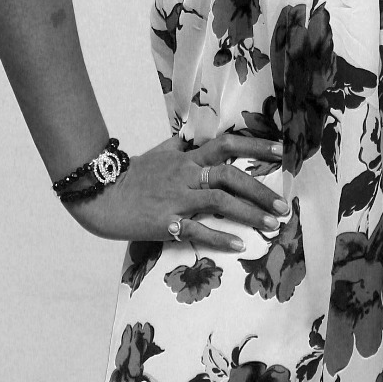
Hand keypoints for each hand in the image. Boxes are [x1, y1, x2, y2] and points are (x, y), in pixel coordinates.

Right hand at [61, 133, 287, 251]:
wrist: (99, 193)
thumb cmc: (131, 174)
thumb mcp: (159, 152)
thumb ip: (180, 145)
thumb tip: (194, 137)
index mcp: (186, 157)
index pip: (227, 145)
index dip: (255, 145)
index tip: (282, 151)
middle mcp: (186, 174)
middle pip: (230, 175)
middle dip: (260, 189)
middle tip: (283, 205)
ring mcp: (176, 198)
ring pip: (219, 201)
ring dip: (249, 213)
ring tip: (271, 226)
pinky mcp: (164, 222)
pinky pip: (196, 229)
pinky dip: (219, 237)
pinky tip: (238, 245)